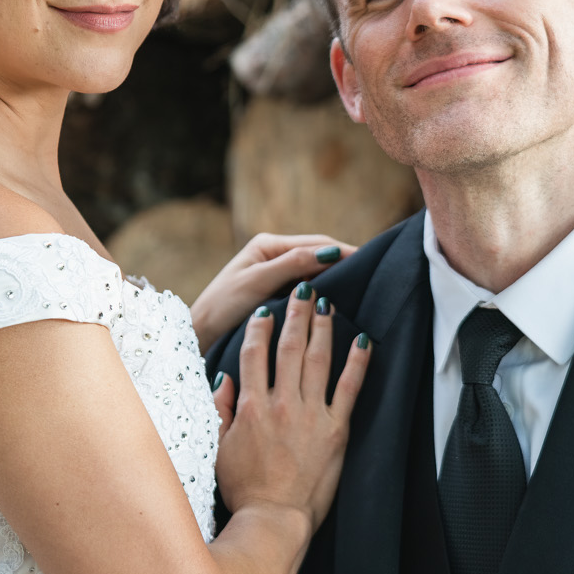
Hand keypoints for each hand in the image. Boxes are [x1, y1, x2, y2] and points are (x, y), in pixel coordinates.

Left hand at [191, 234, 355, 351]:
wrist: (200, 330)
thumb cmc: (223, 305)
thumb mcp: (258, 282)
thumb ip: (293, 264)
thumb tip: (330, 252)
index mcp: (267, 244)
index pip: (315, 243)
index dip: (343, 251)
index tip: (368, 259)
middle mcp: (273, 253)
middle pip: (317, 253)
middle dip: (343, 261)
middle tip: (373, 272)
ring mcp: (275, 272)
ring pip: (313, 270)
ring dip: (334, 277)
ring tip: (362, 286)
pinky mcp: (275, 291)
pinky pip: (306, 286)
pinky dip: (322, 291)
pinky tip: (337, 301)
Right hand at [211, 284, 370, 534]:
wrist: (273, 519)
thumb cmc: (244, 489)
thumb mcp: (218, 448)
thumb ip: (221, 410)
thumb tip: (223, 378)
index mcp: (251, 406)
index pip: (254, 354)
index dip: (260, 328)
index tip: (266, 310)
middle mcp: (281, 404)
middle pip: (288, 347)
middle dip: (295, 314)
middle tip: (303, 289)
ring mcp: (310, 415)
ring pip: (316, 360)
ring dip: (322, 328)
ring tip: (327, 304)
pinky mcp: (335, 430)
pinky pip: (349, 389)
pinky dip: (357, 363)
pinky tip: (364, 341)